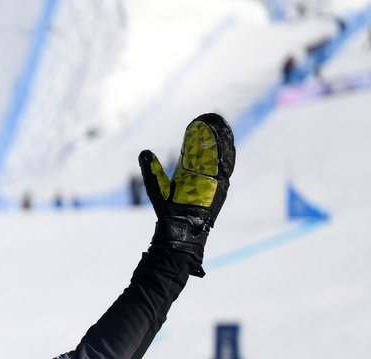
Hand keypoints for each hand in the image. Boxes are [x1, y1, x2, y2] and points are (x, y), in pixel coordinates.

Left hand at [138, 113, 234, 276]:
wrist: (178, 231)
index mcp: (194, 176)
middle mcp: (206, 177)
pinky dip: (226, 154)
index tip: (200, 121)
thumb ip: (152, 169)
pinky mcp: (220, 188)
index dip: (200, 137)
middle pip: (212, 151)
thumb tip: (144, 151)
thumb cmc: (168, 213)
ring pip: (221, 156)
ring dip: (222, 139)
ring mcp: (214, 182)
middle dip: (214, 133)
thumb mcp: (158, 186)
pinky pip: (225, 168)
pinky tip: (226, 140)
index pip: (199, 152)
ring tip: (219, 122)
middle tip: (212, 116)